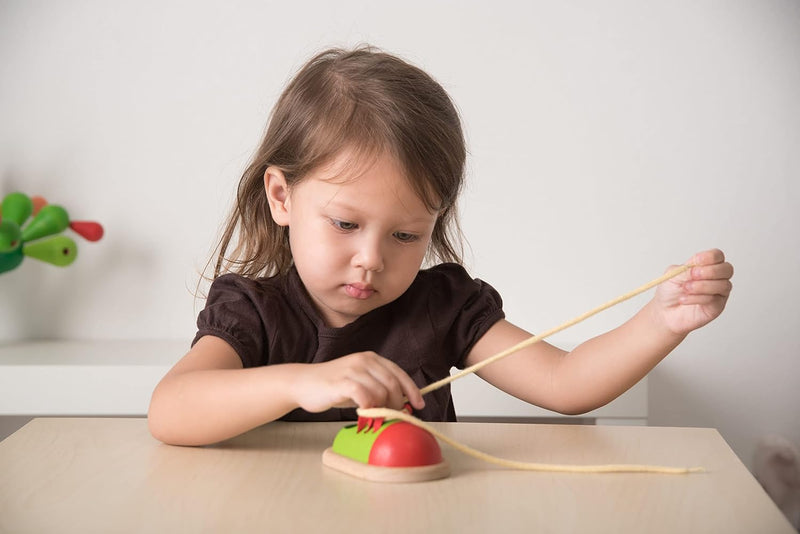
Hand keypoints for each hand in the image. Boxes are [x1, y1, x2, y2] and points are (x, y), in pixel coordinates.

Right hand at [293, 352, 424, 413]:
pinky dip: (369, 409)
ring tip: (375, 418)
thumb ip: (378, 389)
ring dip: (382, 409)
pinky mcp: (343, 381)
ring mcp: (353, 369)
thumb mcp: (360, 383)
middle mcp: (364, 360)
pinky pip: (365, 397)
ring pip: (380, 392)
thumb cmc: (333, 387)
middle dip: (397, 404)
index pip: (398, 373)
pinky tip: (363, 415)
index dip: (412, 390)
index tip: (419, 405)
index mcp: (371, 358)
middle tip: (392, 417)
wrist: (303, 383)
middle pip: (392, 384)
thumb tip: (401, 405)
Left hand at [653, 248, 733, 335]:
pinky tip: (684, 299)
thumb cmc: (670, 291)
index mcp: (706, 266)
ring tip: (686, 288)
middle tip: (693, 275)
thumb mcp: (674, 275)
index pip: (717, 256)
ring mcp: (718, 292)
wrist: (665, 311)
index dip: (710, 256)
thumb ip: (687, 269)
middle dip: (710, 271)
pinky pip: (713, 299)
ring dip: (702, 286)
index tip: (697, 260)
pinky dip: (697, 298)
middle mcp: (716, 278)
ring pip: (723, 285)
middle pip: (727, 269)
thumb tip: (697, 266)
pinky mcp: (717, 306)